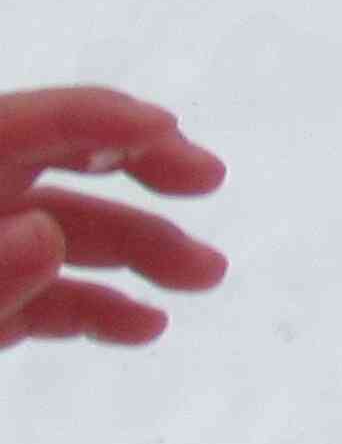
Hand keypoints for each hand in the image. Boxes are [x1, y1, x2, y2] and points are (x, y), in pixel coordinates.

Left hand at [0, 86, 226, 345]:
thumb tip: (44, 236)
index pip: (29, 127)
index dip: (96, 119)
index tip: (170, 128)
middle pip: (59, 164)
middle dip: (140, 169)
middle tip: (210, 181)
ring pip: (63, 236)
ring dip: (140, 249)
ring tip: (206, 274)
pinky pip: (47, 299)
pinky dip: (98, 308)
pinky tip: (146, 324)